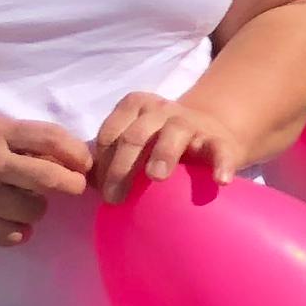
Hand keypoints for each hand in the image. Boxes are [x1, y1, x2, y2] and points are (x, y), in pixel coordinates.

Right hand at [0, 116, 94, 245]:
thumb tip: (69, 160)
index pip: (49, 138)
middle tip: (73, 187)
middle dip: (70, 185)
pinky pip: (13, 235)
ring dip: (36, 208)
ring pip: (34, 210)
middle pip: (49, 179)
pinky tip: (6, 221)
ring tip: (19, 201)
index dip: (76, 153)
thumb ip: (20, 141)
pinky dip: (17, 231)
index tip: (84, 164)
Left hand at [88, 90, 255, 200]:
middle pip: (135, 135)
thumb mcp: (137, 141)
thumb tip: (85, 183)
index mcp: (135, 106)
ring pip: (174, 133)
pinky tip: (220, 180)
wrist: (212, 133)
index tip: (100, 191)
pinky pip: (219, 151)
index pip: (111, 132)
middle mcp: (161, 109)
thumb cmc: (162, 143)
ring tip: (156, 178)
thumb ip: (114, 155)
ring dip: (163, 154)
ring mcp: (191, 123)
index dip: (102, 162)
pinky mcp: (219, 140)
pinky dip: (220, 164)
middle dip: (122, 167)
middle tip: (115, 198)